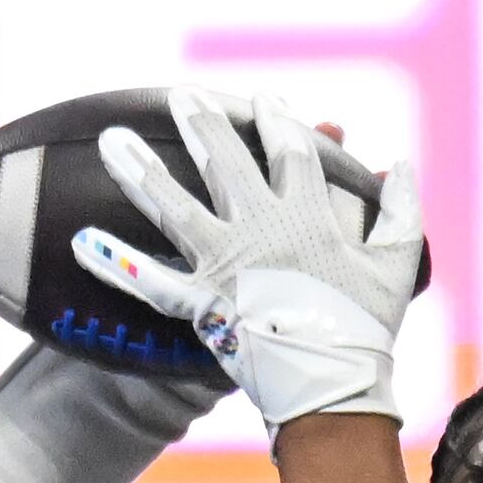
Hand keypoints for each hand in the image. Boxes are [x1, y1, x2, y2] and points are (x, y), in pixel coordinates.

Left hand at [72, 92, 422, 432]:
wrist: (332, 387)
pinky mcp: (199, 302)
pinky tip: (81, 240)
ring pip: (174, 206)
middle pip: (224, 162)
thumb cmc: (367, 329)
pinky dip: (116, 262)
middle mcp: (259, 229)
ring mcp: (224, 263)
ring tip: (111, 140)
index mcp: (308, 215)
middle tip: (180, 94)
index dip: (279, 122)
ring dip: (140, 171)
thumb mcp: (397, 264)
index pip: (292, 152)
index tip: (266, 101)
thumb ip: (400, 209)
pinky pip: (150, 281)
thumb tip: (398, 163)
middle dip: (202, 123)